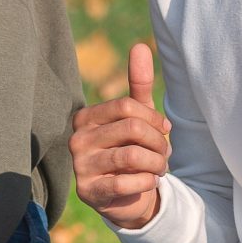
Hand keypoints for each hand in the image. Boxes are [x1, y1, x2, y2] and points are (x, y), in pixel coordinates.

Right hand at [71, 43, 171, 229]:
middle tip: (165, 154)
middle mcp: (77, 139)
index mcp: (85, 117)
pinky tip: (148, 183)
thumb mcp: (138, 116)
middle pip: (132, 129)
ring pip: (132, 156)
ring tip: (159, 168)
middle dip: (158, 143)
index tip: (164, 131)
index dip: (154, 119)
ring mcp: (79, 167)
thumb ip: (138, 82)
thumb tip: (140, 46)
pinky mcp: (88, 192)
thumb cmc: (131, 149)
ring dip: (156, 164)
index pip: (127, 106)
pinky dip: (147, 182)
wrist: (125, 197)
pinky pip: (126, 183)